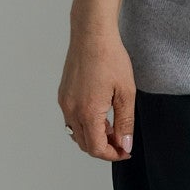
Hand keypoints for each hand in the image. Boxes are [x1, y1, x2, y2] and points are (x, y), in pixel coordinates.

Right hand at [58, 23, 136, 159]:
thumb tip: (124, 145)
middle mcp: (71, 110)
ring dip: (94, 137)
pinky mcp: (63, 94)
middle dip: (104, 148)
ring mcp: (64, 102)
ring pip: (77, 133)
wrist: (92, 34)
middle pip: (85, 144)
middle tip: (122, 143)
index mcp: (87, 112)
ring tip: (112, 128)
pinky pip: (71, 119)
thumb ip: (125, 122)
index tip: (125, 152)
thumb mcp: (125, 92)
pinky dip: (85, 125)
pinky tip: (100, 115)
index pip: (96, 148)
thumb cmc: (110, 58)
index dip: (112, 155)